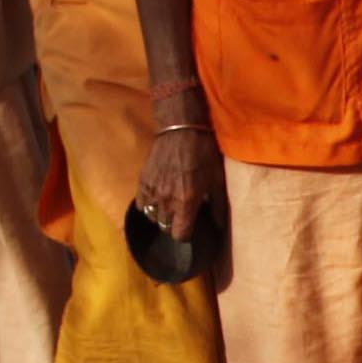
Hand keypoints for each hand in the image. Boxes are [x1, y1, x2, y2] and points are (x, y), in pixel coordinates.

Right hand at [136, 114, 222, 245]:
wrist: (181, 128)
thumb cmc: (203, 153)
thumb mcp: (217, 179)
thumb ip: (218, 206)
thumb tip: (220, 227)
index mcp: (186, 202)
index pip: (180, 234)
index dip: (185, 234)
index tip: (190, 228)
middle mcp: (166, 201)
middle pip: (165, 227)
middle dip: (173, 224)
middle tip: (181, 215)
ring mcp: (152, 191)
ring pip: (152, 217)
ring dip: (161, 215)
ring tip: (169, 207)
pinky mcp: (142, 181)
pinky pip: (141, 204)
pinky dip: (148, 205)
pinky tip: (157, 199)